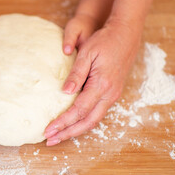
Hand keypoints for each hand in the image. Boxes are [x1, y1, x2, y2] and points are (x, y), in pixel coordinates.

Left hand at [44, 17, 141, 145]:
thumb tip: (65, 92)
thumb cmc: (105, 40)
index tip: (48, 130)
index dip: (62, 122)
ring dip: (75, 130)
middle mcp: (110, 94)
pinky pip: (97, 113)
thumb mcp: (87, 53)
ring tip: (59, 135)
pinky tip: (73, 123)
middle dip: (67, 133)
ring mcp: (113, 94)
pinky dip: (84, 122)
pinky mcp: (112, 92)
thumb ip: (76, 74)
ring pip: (93, 120)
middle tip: (50, 140)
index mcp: (102, 85)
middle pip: (87, 122)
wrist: (126, 33)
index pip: (78, 111)